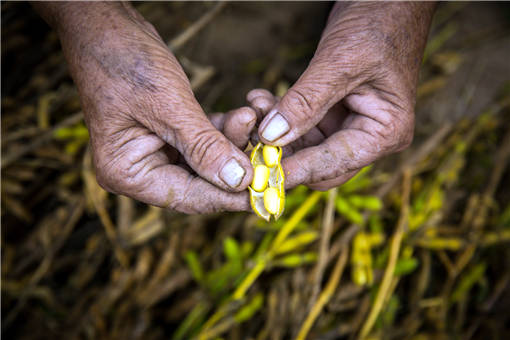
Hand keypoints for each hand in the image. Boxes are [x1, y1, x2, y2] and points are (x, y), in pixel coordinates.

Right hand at [35, 2, 254, 212]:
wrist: (105, 25)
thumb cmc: (123, 61)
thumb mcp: (167, 105)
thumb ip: (204, 147)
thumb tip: (240, 182)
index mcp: (128, 173)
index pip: (188, 197)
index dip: (229, 197)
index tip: (266, 194)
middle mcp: (140, 170)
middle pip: (200, 183)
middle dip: (235, 165)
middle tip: (269, 154)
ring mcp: (155, 152)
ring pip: (206, 161)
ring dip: (232, 142)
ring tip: (250, 117)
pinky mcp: (168, 135)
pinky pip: (203, 141)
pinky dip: (222, 130)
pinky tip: (242, 115)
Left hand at [252, 2, 434, 189]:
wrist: (387, 1)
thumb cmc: (378, 25)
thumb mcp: (339, 63)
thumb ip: (305, 102)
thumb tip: (270, 137)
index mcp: (385, 133)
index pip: (332, 164)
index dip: (295, 170)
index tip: (259, 176)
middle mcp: (369, 137)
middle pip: (317, 165)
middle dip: (283, 153)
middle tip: (249, 139)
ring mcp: (349, 127)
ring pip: (303, 147)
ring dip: (275, 132)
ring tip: (255, 106)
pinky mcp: (332, 115)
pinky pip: (300, 127)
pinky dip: (279, 117)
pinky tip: (261, 99)